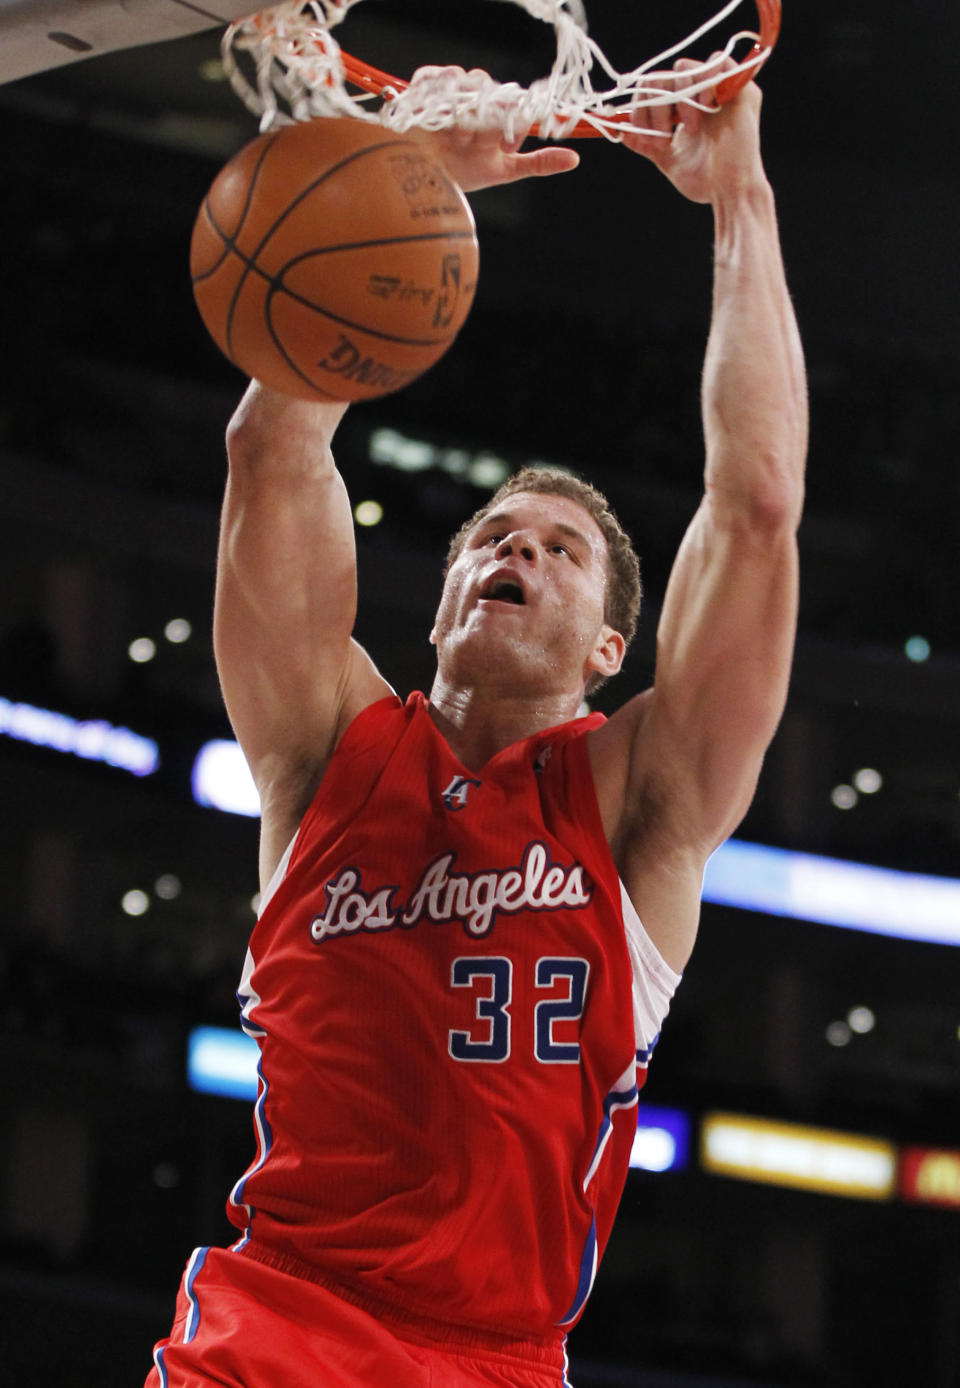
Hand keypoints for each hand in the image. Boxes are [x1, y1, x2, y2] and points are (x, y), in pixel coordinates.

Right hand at [409, 68, 578, 192]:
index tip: (502, 143)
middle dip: (488, 120)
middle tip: (476, 143)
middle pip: (495, 91)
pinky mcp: (426, 85)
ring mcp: (453, 89)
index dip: (512, 122)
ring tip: (457, 139)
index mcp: (498, 111)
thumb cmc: (460, 174)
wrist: (420, 181)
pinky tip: (441, 117)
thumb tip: (574, 159)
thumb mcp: (504, 170)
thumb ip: (538, 163)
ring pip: (472, 82)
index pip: (517, 103)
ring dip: (466, 114)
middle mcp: (478, 96)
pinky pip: (439, 77)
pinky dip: (442, 97)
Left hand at [623, 56, 765, 205]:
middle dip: (656, 105)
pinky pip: (719, 61)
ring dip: (679, 98)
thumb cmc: (705, 181)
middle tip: (662, 135)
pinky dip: (705, 81)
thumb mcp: (668, 160)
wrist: (729, 192)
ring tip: (689, 128)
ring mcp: (722, 90)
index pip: (654, 86)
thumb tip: (623, 132)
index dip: (642, 105)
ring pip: (686, 68)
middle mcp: (702, 96)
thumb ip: (646, 144)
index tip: (643, 134)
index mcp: (685, 109)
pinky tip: (705, 108)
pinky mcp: (742, 88)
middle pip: (665, 76)